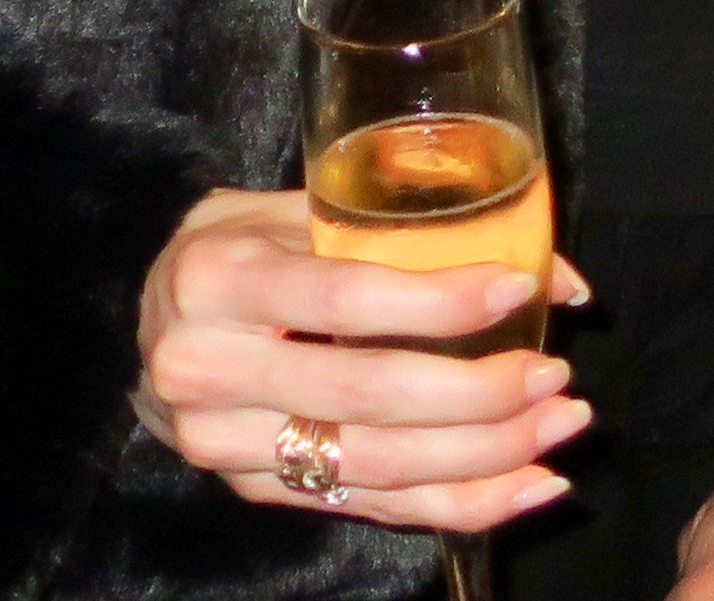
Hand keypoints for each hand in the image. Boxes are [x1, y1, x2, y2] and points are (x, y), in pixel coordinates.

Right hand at [134, 187, 590, 532]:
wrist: (154, 320)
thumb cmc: (243, 245)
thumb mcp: (298, 208)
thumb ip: (408, 228)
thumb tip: (556, 272)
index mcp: (219, 279)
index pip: (344, 300)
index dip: (437, 300)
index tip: (517, 291)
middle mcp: (209, 371)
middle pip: (366, 396)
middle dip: (476, 392)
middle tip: (555, 375)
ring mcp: (227, 446)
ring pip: (375, 464)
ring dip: (485, 455)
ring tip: (560, 425)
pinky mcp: (257, 491)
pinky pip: (372, 506)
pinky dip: (460, 503)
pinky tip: (527, 485)